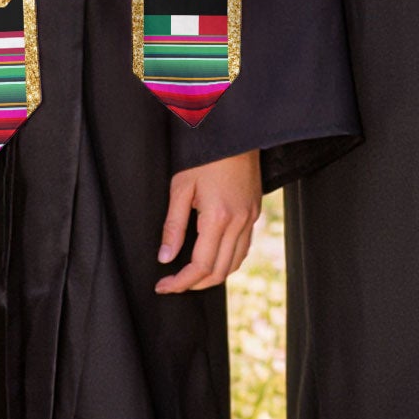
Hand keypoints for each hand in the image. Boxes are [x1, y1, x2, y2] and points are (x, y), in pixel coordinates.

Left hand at [155, 149, 261, 293]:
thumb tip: (165, 257)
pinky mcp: (255, 211)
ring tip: (191, 275)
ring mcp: (250, 217)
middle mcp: (239, 221)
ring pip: (235, 262)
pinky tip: (213, 256)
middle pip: (219, 271)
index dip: (180, 282)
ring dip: (213, 275)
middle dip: (195, 284)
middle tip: (173, 283)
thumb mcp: (181, 187)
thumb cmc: (205, 155)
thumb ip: (173, 226)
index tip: (163, 285)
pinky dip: (228, 260)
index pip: (200, 266)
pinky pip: (244, 247)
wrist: (235, 132)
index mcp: (218, 217)